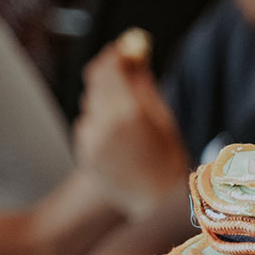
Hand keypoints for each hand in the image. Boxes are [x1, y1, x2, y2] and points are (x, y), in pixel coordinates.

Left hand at [73, 39, 188, 217]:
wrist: (157, 204)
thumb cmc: (171, 161)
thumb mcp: (165, 120)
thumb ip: (145, 87)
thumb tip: (135, 58)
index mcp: (130, 113)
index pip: (109, 69)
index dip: (115, 55)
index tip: (124, 50)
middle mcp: (106, 124)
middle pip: (95, 82)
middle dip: (108, 73)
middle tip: (123, 70)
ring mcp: (91, 140)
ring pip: (90, 104)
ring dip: (104, 99)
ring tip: (128, 113)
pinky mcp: (84, 153)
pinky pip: (87, 126)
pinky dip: (99, 122)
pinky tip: (119, 137)